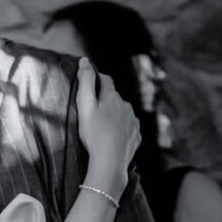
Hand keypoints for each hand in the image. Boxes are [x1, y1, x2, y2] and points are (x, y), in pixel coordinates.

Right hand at [75, 57, 140, 195]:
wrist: (110, 161)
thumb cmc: (94, 133)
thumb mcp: (84, 105)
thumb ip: (84, 82)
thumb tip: (85, 60)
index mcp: (112, 97)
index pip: (105, 80)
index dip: (97, 78)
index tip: (91, 80)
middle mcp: (126, 106)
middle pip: (114, 97)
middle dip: (106, 99)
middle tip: (93, 109)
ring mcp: (133, 121)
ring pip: (123, 112)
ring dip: (114, 114)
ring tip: (103, 125)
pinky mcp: (136, 135)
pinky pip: (128, 127)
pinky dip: (121, 129)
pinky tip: (113, 137)